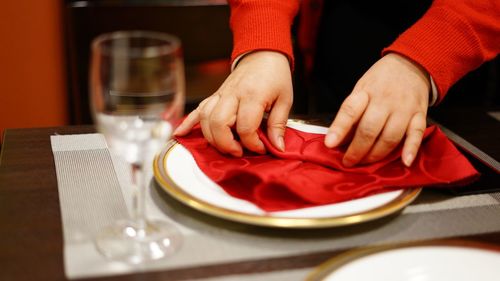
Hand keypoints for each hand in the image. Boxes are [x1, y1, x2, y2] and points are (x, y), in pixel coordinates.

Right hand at [174, 51, 292, 155]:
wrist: (263, 54)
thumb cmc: (275, 75)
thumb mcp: (285, 99)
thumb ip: (278, 124)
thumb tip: (277, 147)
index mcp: (252, 95)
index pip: (245, 126)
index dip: (252, 144)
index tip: (260, 148)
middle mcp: (232, 94)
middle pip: (219, 123)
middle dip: (227, 144)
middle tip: (239, 151)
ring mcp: (220, 94)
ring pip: (206, 119)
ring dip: (212, 138)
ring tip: (226, 147)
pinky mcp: (214, 95)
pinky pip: (197, 109)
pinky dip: (187, 123)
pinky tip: (180, 134)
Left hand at [324, 53, 429, 166]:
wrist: (410, 64)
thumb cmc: (380, 81)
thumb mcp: (360, 89)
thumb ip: (351, 113)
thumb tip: (339, 139)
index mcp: (365, 92)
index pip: (350, 111)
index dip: (339, 129)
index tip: (330, 144)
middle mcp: (385, 100)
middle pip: (369, 130)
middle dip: (357, 150)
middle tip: (348, 162)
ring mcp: (404, 108)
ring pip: (390, 137)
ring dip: (376, 154)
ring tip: (365, 162)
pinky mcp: (420, 115)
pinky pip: (417, 134)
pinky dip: (411, 149)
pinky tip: (404, 161)